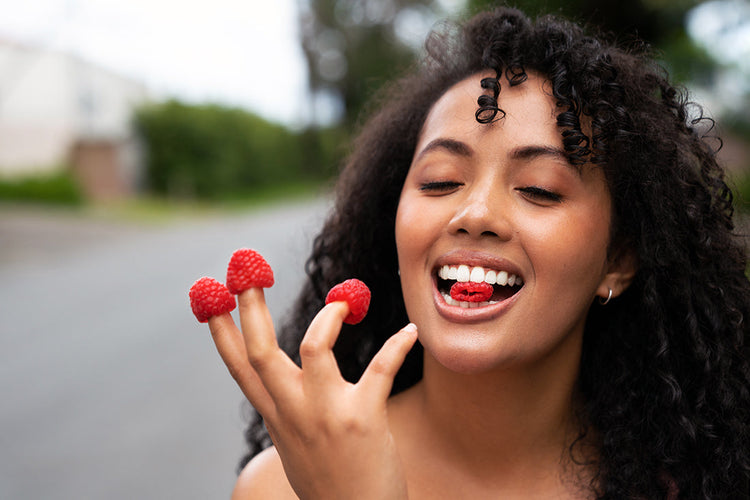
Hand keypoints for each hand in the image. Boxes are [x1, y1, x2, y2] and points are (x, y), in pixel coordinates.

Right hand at [207, 287, 417, 498]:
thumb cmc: (331, 482)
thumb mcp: (295, 444)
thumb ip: (287, 409)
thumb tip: (283, 382)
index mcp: (277, 417)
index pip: (239, 368)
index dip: (221, 330)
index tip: (209, 297)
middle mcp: (293, 413)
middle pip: (262, 350)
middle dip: (252, 306)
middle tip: (249, 268)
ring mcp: (325, 415)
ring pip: (313, 347)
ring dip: (328, 316)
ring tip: (345, 301)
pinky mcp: (363, 418)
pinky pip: (380, 368)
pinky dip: (397, 346)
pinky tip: (411, 333)